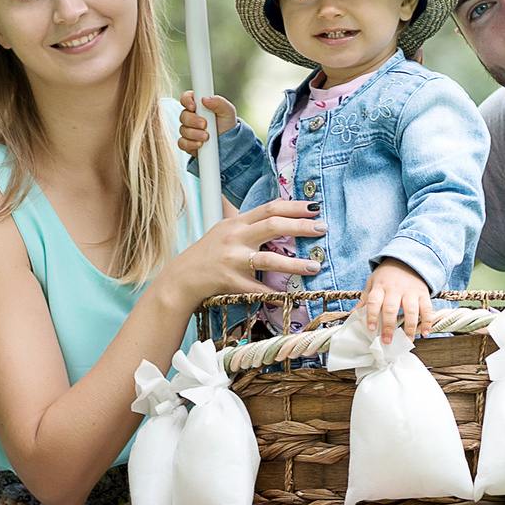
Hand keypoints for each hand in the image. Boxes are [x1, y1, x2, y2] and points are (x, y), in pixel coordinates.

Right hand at [165, 197, 321, 308]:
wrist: (182, 278)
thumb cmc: (207, 253)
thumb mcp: (225, 229)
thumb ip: (249, 220)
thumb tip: (277, 208)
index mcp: (237, 223)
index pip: (269, 208)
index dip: (293, 207)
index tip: (314, 208)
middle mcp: (235, 237)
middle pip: (272, 226)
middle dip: (301, 227)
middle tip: (322, 229)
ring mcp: (232, 260)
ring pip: (269, 259)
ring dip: (295, 264)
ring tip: (315, 266)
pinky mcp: (230, 282)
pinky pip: (257, 289)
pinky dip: (275, 295)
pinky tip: (291, 297)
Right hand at [177, 92, 238, 158]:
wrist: (229, 142)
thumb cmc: (227, 123)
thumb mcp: (228, 110)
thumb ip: (218, 102)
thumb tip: (205, 99)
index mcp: (199, 105)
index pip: (186, 98)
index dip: (187, 101)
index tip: (193, 107)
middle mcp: (191, 116)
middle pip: (183, 115)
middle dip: (193, 121)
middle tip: (204, 124)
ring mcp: (188, 129)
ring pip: (183, 130)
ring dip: (194, 134)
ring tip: (207, 137)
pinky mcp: (187, 142)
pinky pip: (182, 143)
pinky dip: (190, 144)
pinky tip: (200, 144)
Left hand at [359, 258, 433, 340]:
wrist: (406, 261)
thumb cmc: (386, 276)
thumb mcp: (373, 282)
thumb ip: (365, 298)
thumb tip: (354, 314)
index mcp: (380, 287)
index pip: (374, 301)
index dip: (372, 316)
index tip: (371, 329)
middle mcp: (395, 289)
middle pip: (391, 309)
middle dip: (389, 326)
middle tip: (387, 340)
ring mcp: (410, 291)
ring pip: (411, 310)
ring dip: (409, 327)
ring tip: (407, 340)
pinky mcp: (423, 293)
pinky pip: (427, 308)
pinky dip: (427, 321)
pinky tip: (424, 333)